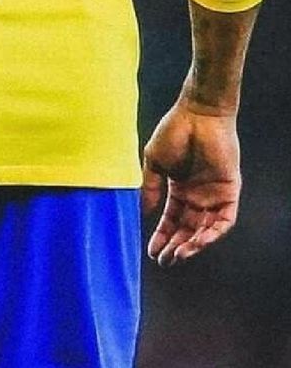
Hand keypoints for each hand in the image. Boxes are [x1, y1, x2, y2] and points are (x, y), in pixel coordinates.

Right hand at [141, 96, 240, 266]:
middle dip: (176, 246)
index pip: (171, 219)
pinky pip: (224, 220)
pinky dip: (212, 233)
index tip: (151, 251)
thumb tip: (145, 214)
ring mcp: (214, 194)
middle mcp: (198, 195)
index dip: (162, 236)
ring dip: (193, 244)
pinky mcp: (229, 191)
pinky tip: (198, 242)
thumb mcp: (154, 161)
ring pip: (206, 229)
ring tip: (178, 255)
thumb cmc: (174, 131)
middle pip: (188, 229)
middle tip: (165, 261)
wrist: (198, 114)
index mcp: (180, 188)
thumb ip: (150, 187)